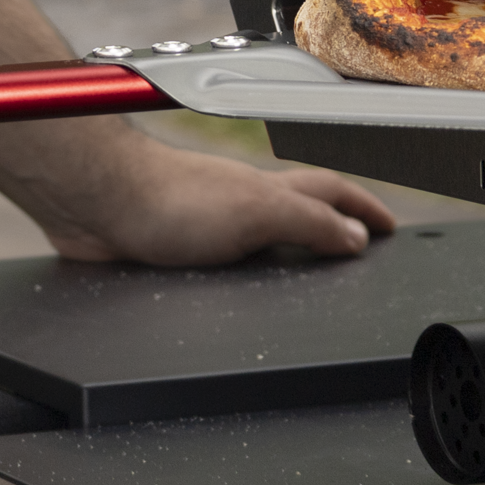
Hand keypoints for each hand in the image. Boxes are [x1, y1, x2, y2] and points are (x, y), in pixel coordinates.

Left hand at [34, 131, 398, 266]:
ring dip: (285, 253)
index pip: (329, 193)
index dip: (363, 208)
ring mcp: (205, 225)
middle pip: (298, 211)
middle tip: (359, 247)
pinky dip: (238, 276)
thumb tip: (355, 236)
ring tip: (308, 278)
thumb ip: (307, 220)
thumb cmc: (163, 195)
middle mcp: (238, 204)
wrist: (95, 202)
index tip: (388, 227)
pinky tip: (234, 292)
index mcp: (268, 193)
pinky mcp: (171, 247)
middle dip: (332, 226)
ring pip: (257, 238)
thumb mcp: (257, 211)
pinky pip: (218, 263)